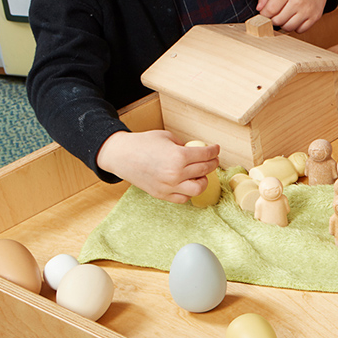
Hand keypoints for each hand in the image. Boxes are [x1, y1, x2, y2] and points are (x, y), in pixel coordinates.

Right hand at [95, 130, 219, 202]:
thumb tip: (198, 152)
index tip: (216, 149)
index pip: (206, 155)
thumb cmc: (143, 144)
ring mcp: (169, 186)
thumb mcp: (167, 138)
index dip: (214, 151)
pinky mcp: (162, 194)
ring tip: (200, 174)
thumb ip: (184, 146)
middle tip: (212, 159)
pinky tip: (187, 183)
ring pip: (198, 188)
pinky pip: (183, 198)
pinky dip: (189, 192)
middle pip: (205, 170)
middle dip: (212, 163)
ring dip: (203, 180)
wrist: (121, 155)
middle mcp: (175, 173)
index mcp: (178, 156)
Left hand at [257, 0, 331, 33]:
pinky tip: (295, 18)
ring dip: (284, 24)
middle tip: (275, 14)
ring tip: (285, 16)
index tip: (265, 12)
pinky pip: (300, 30)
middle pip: (278, 21)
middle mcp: (298, 1)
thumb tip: (259, 9)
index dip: (264, 14)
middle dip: (273, 19)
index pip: (270, 10)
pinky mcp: (315, 17)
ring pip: (289, 27)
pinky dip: (295, 27)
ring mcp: (308, 10)